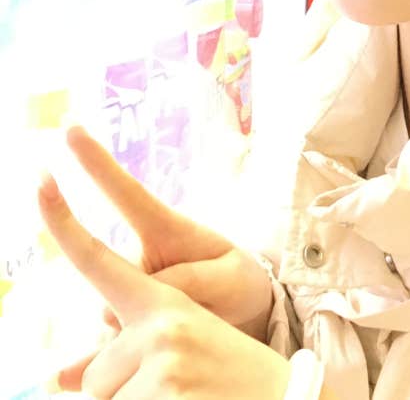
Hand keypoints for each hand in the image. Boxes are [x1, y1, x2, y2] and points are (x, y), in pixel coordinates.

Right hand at [38, 173, 289, 399]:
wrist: (247, 321)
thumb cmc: (241, 284)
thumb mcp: (233, 276)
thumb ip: (195, 279)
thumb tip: (136, 296)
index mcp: (168, 229)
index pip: (127, 192)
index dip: (98, 162)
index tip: (71, 129)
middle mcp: (141, 257)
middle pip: (107, 270)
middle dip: (127, 294)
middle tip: (157, 304)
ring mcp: (131, 291)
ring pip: (112, 312)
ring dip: (142, 328)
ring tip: (194, 327)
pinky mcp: (128, 326)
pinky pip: (112, 344)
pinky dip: (120, 358)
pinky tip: (123, 370)